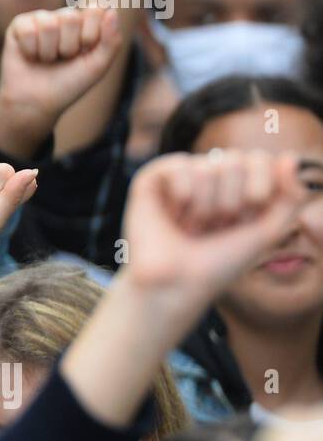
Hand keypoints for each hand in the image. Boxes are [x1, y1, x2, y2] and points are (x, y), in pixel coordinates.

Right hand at [0, 7, 123, 158]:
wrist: (37, 102)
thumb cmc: (68, 84)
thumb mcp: (97, 66)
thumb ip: (111, 41)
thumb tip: (111, 10)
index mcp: (86, 22)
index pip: (95, 9)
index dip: (90, 35)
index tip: (84, 52)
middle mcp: (63, 16)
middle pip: (71, 17)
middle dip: (68, 46)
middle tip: (62, 59)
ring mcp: (41, 19)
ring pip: (49, 25)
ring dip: (48, 51)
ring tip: (46, 60)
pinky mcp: (19, 25)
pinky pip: (28, 30)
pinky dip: (31, 50)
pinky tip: (30, 56)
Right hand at [122, 151, 305, 302]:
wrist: (179, 284)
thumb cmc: (219, 263)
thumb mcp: (268, 230)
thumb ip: (289, 196)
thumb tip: (289, 156)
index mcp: (235, 184)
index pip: (258, 159)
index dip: (257, 192)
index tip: (243, 223)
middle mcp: (209, 174)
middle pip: (234, 160)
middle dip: (229, 202)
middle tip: (212, 228)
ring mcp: (180, 175)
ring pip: (207, 167)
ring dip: (204, 207)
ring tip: (189, 227)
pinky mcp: (151, 179)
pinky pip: (179, 165)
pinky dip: (182, 195)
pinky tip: (172, 215)